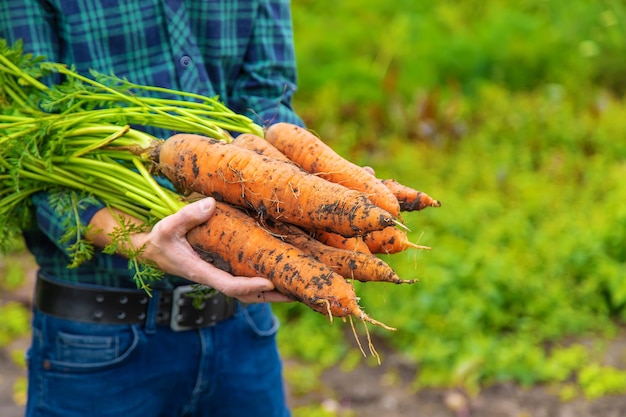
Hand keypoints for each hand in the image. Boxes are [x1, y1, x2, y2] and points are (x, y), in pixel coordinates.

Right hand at [90, 198, 291, 303]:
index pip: (230, 285)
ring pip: (249, 291)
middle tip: (298, 292)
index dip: (251, 286)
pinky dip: (263, 283)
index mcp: (202, 272)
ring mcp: (219, 275)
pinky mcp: (221, 269)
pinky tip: (280, 273)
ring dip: (272, 292)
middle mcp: (214, 277)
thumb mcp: (167, 226)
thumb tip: (211, 204)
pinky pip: (245, 281)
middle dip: (271, 296)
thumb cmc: (159, 239)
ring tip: (298, 287)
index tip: (271, 281)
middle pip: (247, 296)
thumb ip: (186, 216)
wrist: (151, 249)